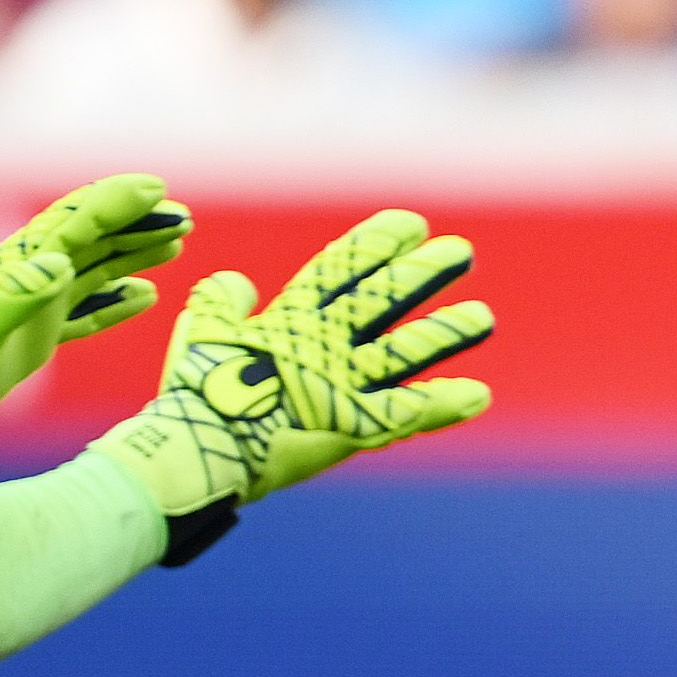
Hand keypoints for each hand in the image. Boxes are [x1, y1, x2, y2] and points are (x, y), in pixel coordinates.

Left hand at [0, 172, 190, 445]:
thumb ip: (18, 294)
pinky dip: (119, 301)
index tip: (156, 190)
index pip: (76, 223)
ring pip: (97, 268)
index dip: (116, 203)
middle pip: (94, 238)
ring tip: (176, 241)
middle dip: (137, 222)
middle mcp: (33, 275)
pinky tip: (147, 295)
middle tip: (182, 215)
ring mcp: (38, 303)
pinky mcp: (40, 333)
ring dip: (135, 252)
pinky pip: (88, 311)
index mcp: (22, 265)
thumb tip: (61, 264)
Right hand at [92, 210, 494, 561]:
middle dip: (423, 273)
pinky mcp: (351, 428)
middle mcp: (322, 344)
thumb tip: (238, 282)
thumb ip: (221, 301)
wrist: (193, 453)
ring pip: (405, 350)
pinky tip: (479, 395)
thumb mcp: (199, 333)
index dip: (378, 242)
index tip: (412, 222)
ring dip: (446, 332)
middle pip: (383, 298)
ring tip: (483, 317)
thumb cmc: (193, 395)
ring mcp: (340, 385)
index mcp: (286, 318)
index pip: (340, 266)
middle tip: (460, 253)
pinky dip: (444, 404)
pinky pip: (407, 414)